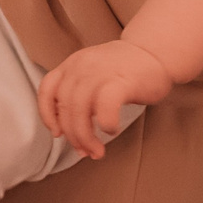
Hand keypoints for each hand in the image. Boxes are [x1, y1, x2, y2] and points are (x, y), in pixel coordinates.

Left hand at [37, 40, 172, 159]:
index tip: (58, 133)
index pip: (47, 90)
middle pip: (65, 107)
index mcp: (72, 65)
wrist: (156, 51)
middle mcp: (82, 66)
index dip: (48, 116)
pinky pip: (105, 106)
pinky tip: (111, 130)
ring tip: (97, 150)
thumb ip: (79, 95)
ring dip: (86, 137)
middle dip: (73, 135)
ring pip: (80, 110)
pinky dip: (105, 123)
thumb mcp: (93, 73)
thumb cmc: (126, 69)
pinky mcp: (122, 81)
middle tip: (85, 151)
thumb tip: (71, 131)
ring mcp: (100, 72)